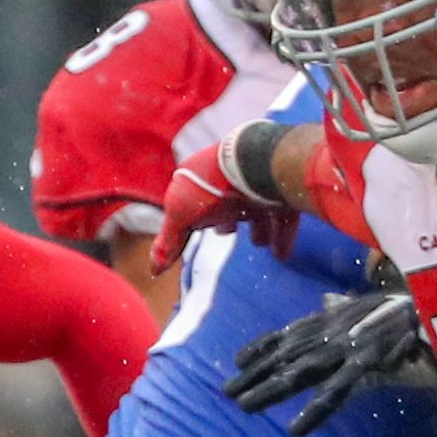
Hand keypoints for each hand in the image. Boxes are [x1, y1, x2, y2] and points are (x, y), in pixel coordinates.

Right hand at [152, 137, 300, 270]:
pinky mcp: (283, 192)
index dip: (190, 221)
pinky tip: (280, 255)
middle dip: (226, 219)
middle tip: (226, 231)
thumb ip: (168, 241)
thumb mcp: (180, 214)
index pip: (194, 202)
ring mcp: (257, 182)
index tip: (190, 236)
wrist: (256, 167)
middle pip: (226, 202)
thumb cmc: (211, 188)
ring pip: (257, 210)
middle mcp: (230, 177)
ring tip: (260, 244)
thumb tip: (153, 270)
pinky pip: (283, 217)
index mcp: (201, 176)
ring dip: (258, 229)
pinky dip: (281, 236)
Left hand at [225, 289, 433, 433]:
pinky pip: (337, 391)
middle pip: (286, 354)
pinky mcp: (370, 363)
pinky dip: (316, 410)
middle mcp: (336, 328)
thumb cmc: (415, 313)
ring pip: (300, 371)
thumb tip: (326, 299)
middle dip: (255, 374)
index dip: (264, 345)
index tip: (238, 360)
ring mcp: (350, 345)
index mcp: (337, 316)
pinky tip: (297, 429)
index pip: (291, 331)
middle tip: (225, 392)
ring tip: (243, 408)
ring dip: (270, 390)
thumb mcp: (373, 307)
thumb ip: (347, 307)